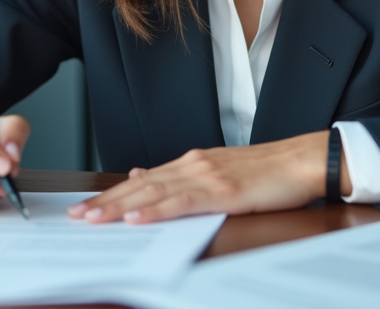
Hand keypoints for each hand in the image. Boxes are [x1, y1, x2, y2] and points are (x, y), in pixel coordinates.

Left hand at [67, 130, 348, 223]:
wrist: (303, 160)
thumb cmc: (268, 171)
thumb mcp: (220, 169)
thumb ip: (183, 176)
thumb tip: (143, 178)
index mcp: (193, 162)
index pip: (143, 182)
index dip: (113, 194)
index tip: (86, 206)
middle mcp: (194, 165)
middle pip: (141, 188)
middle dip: (107, 202)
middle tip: (77, 216)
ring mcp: (207, 177)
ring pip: (154, 194)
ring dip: (121, 208)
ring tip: (95, 218)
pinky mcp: (223, 191)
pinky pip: (183, 203)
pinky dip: (157, 211)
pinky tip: (137, 219)